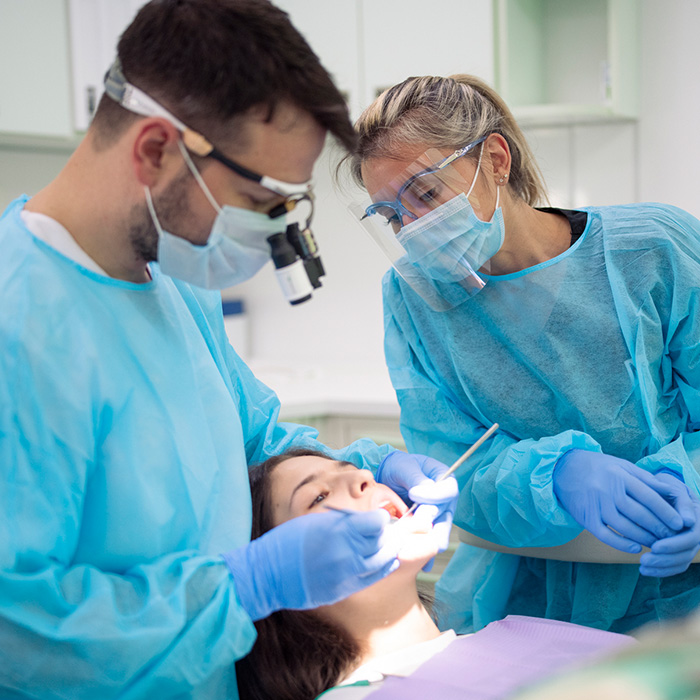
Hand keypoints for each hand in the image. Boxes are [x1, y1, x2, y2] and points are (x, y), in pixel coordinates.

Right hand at [221, 509, 398, 620]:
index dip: (381, 518)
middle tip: (392, 529)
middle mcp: (345, 553)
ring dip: (390, 550)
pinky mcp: (343, 590)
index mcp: (337, 531)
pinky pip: (372, 578)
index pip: (376, 523)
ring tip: (391, 543)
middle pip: (382, 542)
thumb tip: (367, 520)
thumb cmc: (288, 542)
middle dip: (390, 534)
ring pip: (381, 561)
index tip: (380, 516)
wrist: (268, 575)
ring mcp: (346, 574)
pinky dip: (383, 567)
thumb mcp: (316, 521)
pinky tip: (387, 561)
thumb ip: (344, 521)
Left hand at [376, 451, 458, 551]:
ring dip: (431, 543)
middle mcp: (445, 499)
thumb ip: (415, 477)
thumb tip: (424, 490)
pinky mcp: (428, 527)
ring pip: (440, 531)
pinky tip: (423, 564)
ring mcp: (438, 514)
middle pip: (446, 515)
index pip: (448, 490)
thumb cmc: (397, 467)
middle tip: (418, 531)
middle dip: (433, 525)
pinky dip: (427, 553)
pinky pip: (430, 541)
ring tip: (423, 555)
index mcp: (444, 479)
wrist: (386, 477)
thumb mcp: (404, 466)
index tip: (413, 494)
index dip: (434, 495)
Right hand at [553, 449, 684, 552]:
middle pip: (638, 513)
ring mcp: (595, 504)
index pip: (647, 496)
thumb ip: (645, 479)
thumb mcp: (621, 466)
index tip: (679, 523)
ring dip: (643, 537)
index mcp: (619, 475)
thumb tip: (671, 492)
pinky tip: (634, 548)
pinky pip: (605, 534)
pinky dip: (620, 543)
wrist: (563, 468)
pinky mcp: (585, 517)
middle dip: (658, 528)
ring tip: (657, 544)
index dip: (665, 511)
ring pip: (624, 526)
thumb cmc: (598, 467)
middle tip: (672, 538)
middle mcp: (607, 490)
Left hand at [640, 485, 699, 576]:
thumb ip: (679, 500)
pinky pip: (675, 565)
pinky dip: (661, 570)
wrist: (661, 488)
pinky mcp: (680, 549)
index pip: (692, 537)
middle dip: (666, 559)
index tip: (655, 546)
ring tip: (642, 566)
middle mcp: (696, 532)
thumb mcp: (670, 486)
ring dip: (662, 567)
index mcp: (697, 517)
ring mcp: (689, 542)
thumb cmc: (664, 485)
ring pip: (682, 561)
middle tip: (644, 560)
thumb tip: (688, 521)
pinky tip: (644, 571)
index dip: (675, 544)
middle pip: (687, 553)